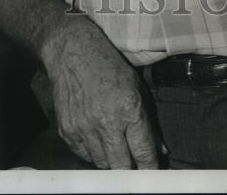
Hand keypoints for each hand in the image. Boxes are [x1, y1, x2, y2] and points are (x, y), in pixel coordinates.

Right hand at [43, 13, 159, 169]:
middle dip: (131, 170)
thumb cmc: (108, 65)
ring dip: (112, 160)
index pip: (143, 152)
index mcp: (128, 108)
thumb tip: (159, 151)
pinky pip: (84, 155)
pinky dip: (93, 153)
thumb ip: (148, 121)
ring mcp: (84, 128)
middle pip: (122, 166)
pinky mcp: (67, 131)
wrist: (72, 51)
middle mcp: (105, 121)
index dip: (150, 168)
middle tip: (135, 167)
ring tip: (115, 145)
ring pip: (103, 164)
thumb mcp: (136, 86)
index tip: (153, 175)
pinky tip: (98, 138)